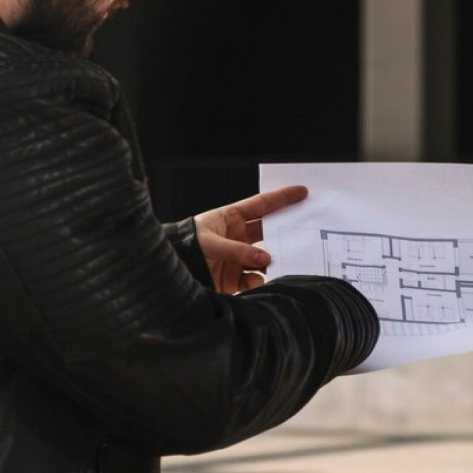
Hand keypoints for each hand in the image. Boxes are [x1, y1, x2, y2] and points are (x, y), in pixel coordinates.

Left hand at [193, 184, 307, 293]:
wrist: (169, 274)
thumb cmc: (184, 247)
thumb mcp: (209, 242)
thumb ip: (237, 250)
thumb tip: (264, 258)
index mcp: (231, 219)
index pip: (261, 205)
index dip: (281, 198)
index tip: (302, 192)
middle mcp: (237, 237)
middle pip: (268, 230)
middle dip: (284, 230)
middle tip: (303, 229)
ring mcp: (237, 257)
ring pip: (264, 257)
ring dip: (272, 259)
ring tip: (278, 261)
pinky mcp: (234, 278)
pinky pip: (254, 277)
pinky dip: (258, 279)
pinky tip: (255, 279)